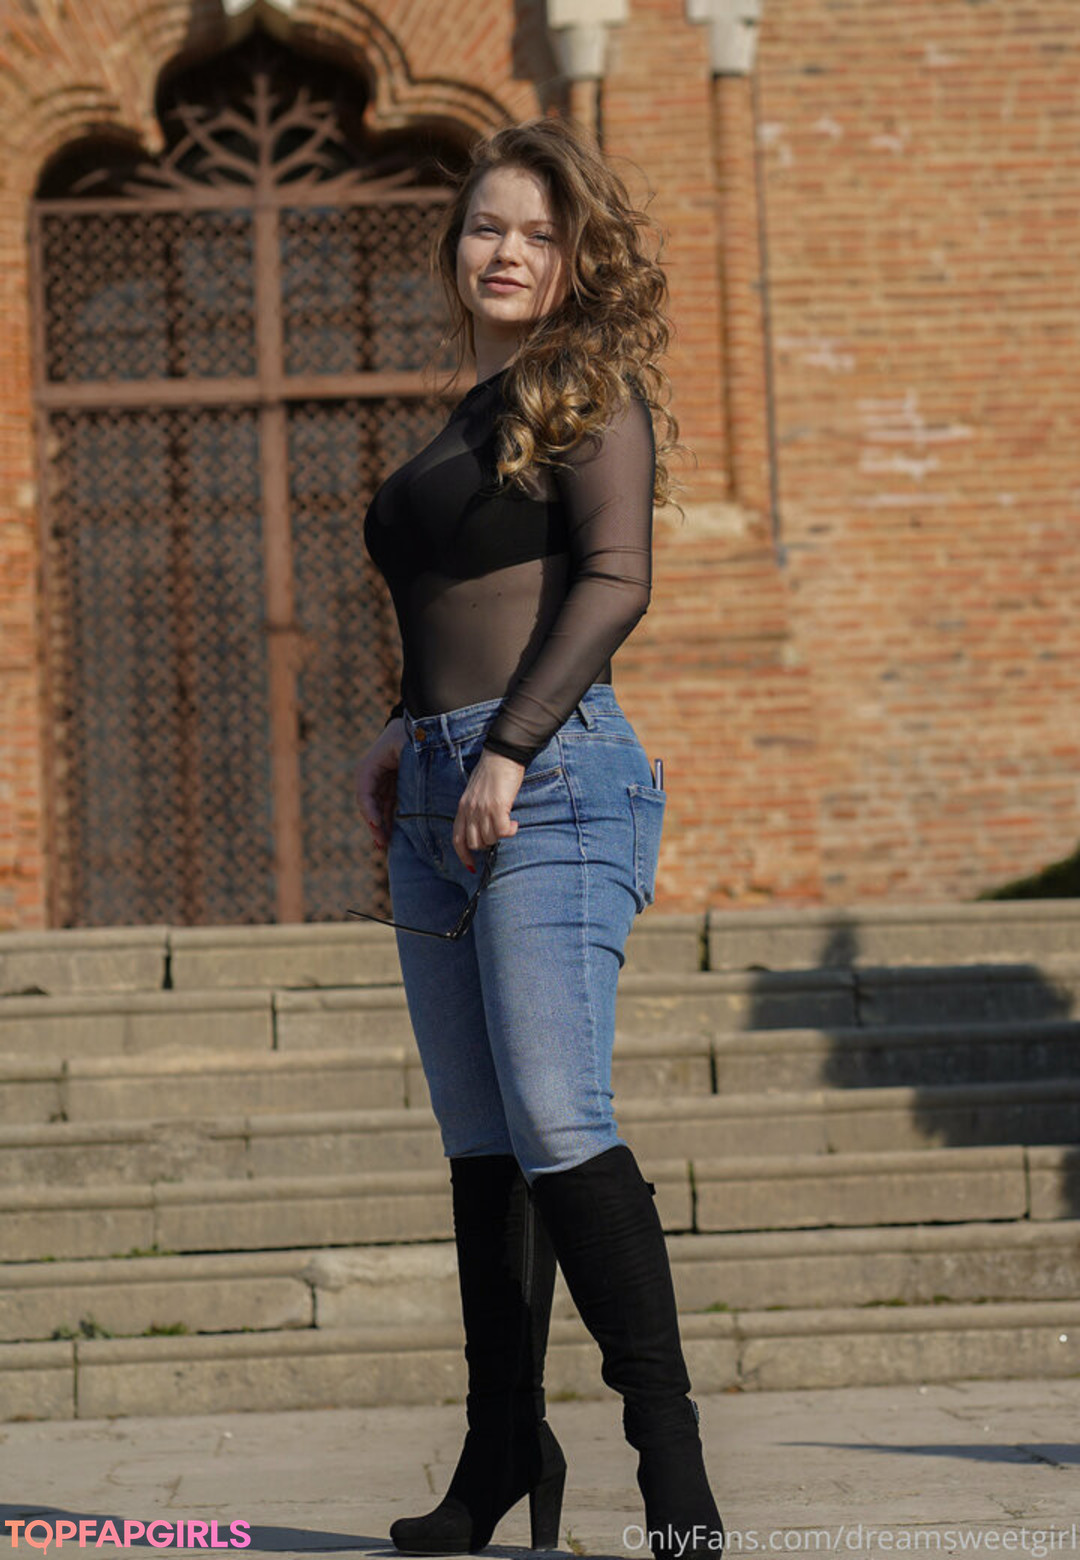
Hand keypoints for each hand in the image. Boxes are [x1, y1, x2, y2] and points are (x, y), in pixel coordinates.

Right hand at [355, 719, 405, 849]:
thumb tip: (415, 787)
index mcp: (370, 766)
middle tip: (381, 844)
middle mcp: (369, 775)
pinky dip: (386, 821)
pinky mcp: (388, 786)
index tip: (377, 825)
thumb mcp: (407, 748)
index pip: (365, 792)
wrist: (418, 724)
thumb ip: (408, 766)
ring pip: (376, 809)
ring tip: (383, 846)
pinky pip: (385, 807)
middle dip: (375, 825)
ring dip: (379, 827)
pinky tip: (388, 837)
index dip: (370, 810)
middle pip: (368, 805)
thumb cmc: (412, 734)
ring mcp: (378, 782)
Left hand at [453, 749, 524, 870]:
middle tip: (499, 832)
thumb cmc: (492, 773)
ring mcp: (482, 809)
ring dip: (500, 836)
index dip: (464, 856)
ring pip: (489, 839)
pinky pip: (502, 832)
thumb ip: (475, 810)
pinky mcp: (497, 807)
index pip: (457, 839)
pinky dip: (510, 832)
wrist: (501, 756)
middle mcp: (470, 810)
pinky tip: (515, 823)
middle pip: (475, 843)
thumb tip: (481, 828)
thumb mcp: (476, 793)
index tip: (472, 866)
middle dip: (488, 843)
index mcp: (462, 808)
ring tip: (509, 824)